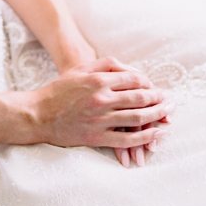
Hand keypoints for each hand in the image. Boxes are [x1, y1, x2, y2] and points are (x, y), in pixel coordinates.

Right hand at [28, 58, 169, 160]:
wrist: (37, 115)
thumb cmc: (58, 91)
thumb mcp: (78, 70)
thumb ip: (104, 65)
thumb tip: (129, 68)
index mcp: (97, 81)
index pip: (133, 80)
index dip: (148, 84)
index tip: (154, 88)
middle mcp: (101, 99)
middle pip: (140, 99)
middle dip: (158, 100)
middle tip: (167, 101)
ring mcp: (100, 120)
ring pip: (137, 118)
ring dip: (156, 116)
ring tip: (167, 115)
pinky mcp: (97, 137)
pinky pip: (128, 139)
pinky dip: (145, 137)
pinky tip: (156, 134)